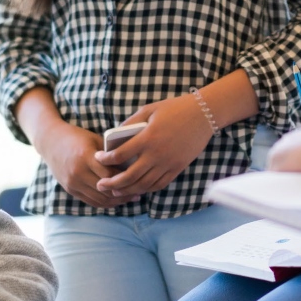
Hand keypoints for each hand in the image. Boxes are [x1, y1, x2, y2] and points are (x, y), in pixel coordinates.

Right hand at [35, 121, 138, 208]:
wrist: (51, 142)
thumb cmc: (76, 137)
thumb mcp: (94, 140)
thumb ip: (110, 153)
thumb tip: (132, 164)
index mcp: (85, 156)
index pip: (110, 175)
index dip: (125, 179)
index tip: (139, 179)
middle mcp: (78, 172)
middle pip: (105, 190)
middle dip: (124, 194)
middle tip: (139, 192)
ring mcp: (72, 183)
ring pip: (99, 199)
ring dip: (116, 201)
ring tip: (130, 198)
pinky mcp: (70, 189)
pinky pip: (91, 201)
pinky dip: (105, 203)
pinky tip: (116, 200)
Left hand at [94, 94, 212, 196]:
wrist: (203, 115)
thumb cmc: (175, 109)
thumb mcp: (149, 109)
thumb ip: (131, 121)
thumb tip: (115, 133)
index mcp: (147, 137)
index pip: (120, 154)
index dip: (105, 159)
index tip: (98, 158)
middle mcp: (156, 154)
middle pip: (129, 176)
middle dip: (112, 183)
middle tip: (101, 185)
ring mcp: (168, 163)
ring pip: (143, 184)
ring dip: (127, 190)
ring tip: (116, 192)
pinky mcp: (177, 168)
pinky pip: (159, 184)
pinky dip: (146, 189)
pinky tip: (138, 189)